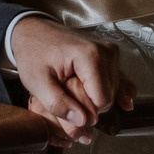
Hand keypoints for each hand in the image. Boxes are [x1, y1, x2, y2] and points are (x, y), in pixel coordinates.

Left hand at [9, 16, 133, 144]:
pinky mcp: (111, 55)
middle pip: (109, 97)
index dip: (85, 110)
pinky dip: (115, 92)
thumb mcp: (36, 82)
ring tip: (75, 87)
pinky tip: (117, 102)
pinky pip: (121, 80)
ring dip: (96, 97)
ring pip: (114, 92)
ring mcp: (111, 52)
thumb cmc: (32, 55)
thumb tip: (82, 122)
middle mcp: (107, 52)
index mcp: (90, 56)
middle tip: (68, 94)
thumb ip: (58, 104)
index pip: (102, 101)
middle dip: (90, 104)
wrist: (33, 32)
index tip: (67, 102)